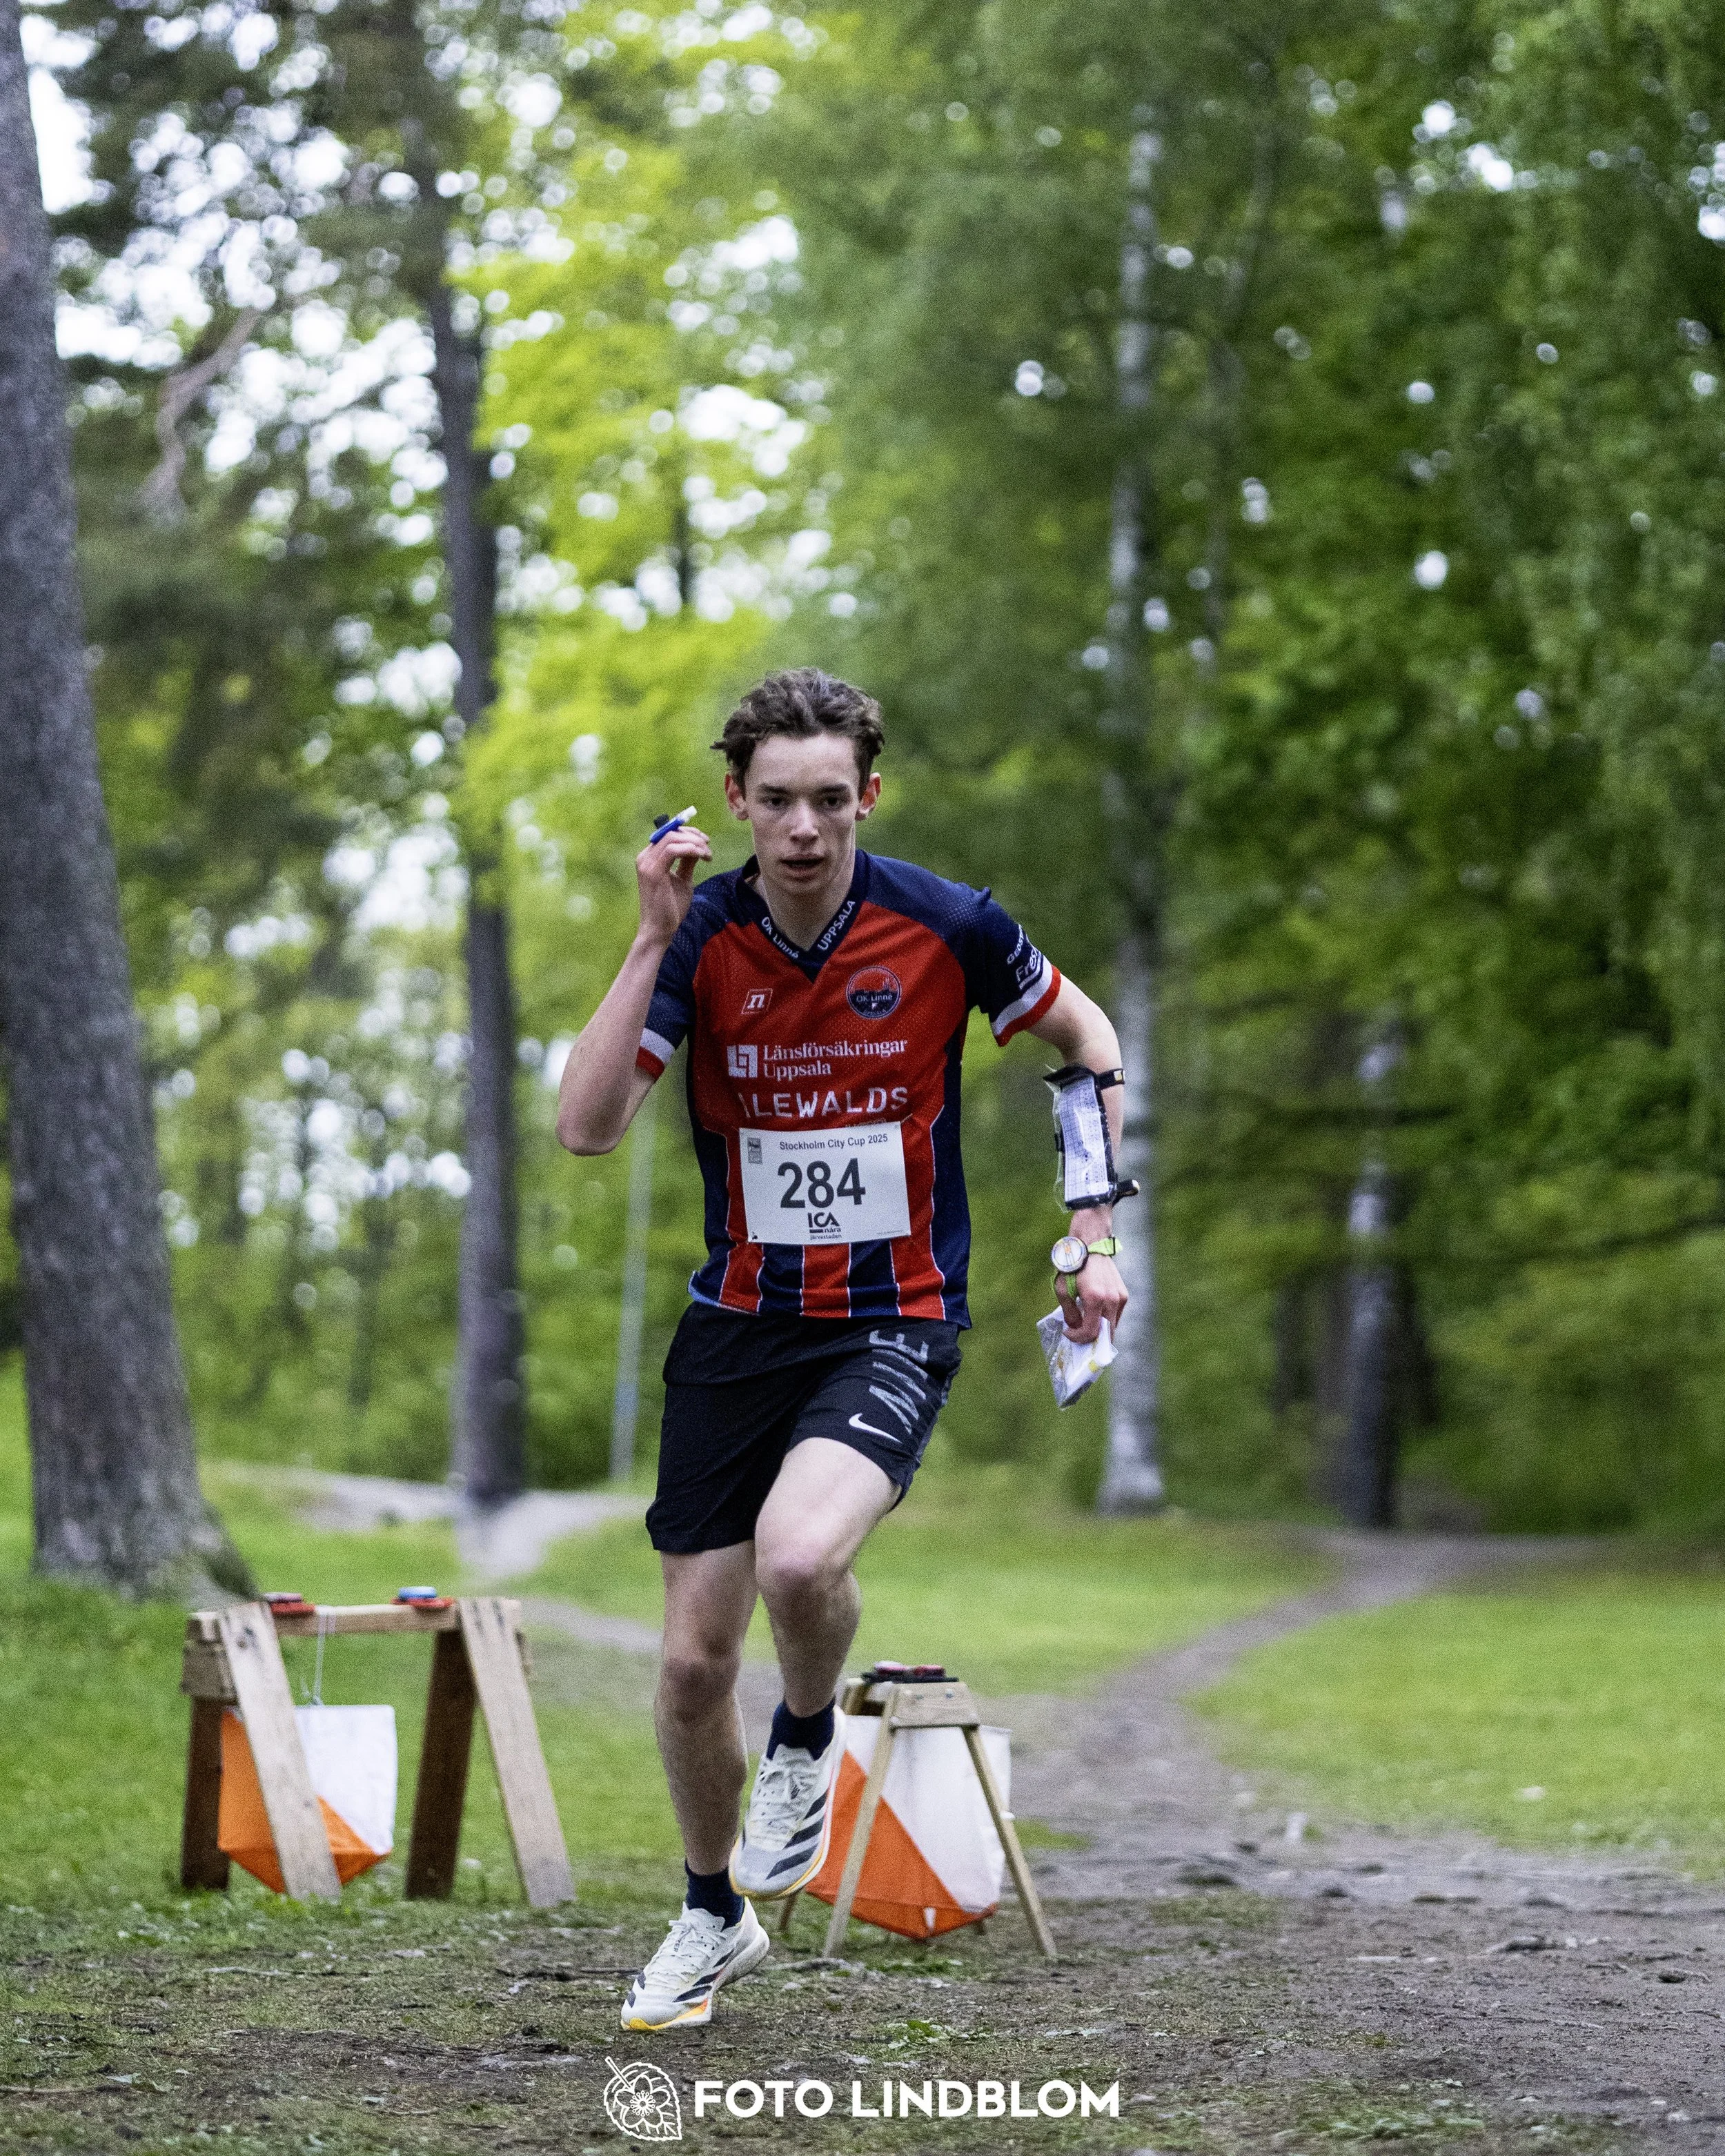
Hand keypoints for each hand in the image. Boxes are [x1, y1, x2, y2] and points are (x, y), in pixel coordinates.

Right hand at [634, 821, 712, 948]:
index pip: (668, 834)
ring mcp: (646, 864)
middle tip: (709, 847)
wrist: (660, 930)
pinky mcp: (653, 872)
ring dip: (695, 843)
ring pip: (673, 838)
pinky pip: (673, 850)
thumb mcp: (682, 880)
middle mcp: (645, 857)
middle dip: (694, 836)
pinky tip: (702, 857)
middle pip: (671, 833)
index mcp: (649, 858)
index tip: (706, 841)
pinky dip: (691, 849)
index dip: (689, 833)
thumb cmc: (670, 908)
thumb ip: (687, 862)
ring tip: (708, 855)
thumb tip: (697, 847)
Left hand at [1055, 1251, 1126, 1344]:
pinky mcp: (1124, 1294)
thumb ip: (1070, 1312)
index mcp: (1095, 1298)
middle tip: (1078, 1334)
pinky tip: (1094, 1312)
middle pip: (1106, 1334)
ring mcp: (1120, 1297)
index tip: (1068, 1332)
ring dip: (1099, 1329)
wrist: (1090, 1245)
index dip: (1078, 1338)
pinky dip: (1105, 1319)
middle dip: (1091, 1338)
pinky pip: (1116, 1315)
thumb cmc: (1073, 1266)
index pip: (1091, 1332)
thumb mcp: (1063, 1290)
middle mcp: (1112, 1300)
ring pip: (1113, 1326)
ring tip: (1084, 1322)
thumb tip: (1075, 1327)